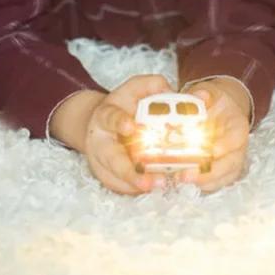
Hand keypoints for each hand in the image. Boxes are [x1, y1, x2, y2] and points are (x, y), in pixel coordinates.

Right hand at [76, 74, 174, 194]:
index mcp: (105, 116)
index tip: (131, 127)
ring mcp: (101, 163)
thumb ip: (154, 85)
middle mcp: (100, 142)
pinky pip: (122, 187)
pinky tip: (156, 186)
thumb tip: (174, 92)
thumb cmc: (123, 105)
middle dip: (130, 172)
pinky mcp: (107, 177)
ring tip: (160, 184)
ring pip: (116, 178)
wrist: (102, 124)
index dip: (119, 122)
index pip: (110, 118)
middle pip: (112, 160)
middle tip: (148, 180)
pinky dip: (138, 189)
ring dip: (138, 185)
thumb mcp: (135, 88)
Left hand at [178, 78, 250, 192]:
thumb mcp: (210, 93)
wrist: (219, 113)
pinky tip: (182, 182)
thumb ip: (205, 93)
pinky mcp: (221, 173)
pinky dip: (200, 186)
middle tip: (185, 174)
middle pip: (231, 164)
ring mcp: (231, 162)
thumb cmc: (214, 103)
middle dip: (209, 172)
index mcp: (238, 126)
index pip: (236, 138)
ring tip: (180, 179)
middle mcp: (238, 148)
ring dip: (202, 182)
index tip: (210, 150)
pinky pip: (214, 184)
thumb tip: (200, 96)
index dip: (225, 145)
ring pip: (223, 178)